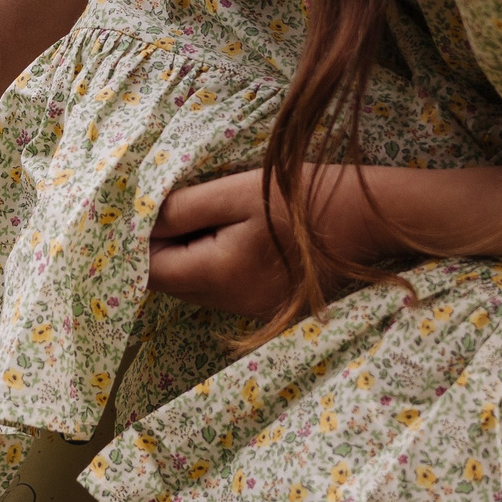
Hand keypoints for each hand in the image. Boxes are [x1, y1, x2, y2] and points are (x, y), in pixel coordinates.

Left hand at [149, 171, 300, 318]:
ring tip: (210, 219)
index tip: (150, 212)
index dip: (140, 243)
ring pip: (193, 287)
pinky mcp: (264, 304)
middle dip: (163, 249)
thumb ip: (182, 210)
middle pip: (170, 283)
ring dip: (187, 257)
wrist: (361, 221)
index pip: (150, 273)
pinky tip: (231, 237)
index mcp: (218, 275)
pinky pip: (218, 289)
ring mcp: (250, 308)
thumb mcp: (235, 193)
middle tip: (181, 208)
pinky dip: (211, 266)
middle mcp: (230, 302)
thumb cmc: (299, 199)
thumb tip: (140, 223)